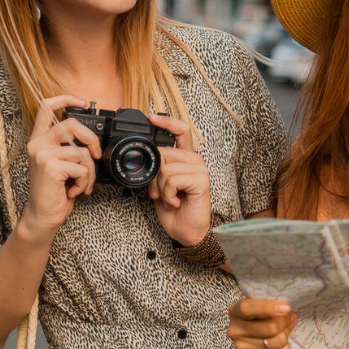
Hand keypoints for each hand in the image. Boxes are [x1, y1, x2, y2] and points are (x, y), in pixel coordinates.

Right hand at [18, 94, 100, 237]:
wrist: (43, 216)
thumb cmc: (55, 191)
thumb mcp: (61, 165)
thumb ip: (69, 148)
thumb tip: (92, 141)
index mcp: (39, 139)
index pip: (46, 107)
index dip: (66, 98)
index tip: (83, 102)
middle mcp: (37, 143)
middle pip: (72, 124)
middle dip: (92, 139)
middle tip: (96, 155)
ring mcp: (42, 154)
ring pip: (82, 151)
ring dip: (90, 172)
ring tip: (81, 184)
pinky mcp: (50, 166)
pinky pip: (81, 167)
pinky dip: (85, 182)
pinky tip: (74, 191)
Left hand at [147, 113, 213, 246]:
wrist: (186, 230)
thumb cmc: (175, 208)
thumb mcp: (160, 184)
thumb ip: (157, 168)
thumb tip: (147, 158)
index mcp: (186, 158)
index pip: (181, 131)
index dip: (167, 121)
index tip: (151, 118)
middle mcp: (195, 160)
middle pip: (164, 152)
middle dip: (154, 175)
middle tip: (159, 192)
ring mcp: (200, 169)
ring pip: (166, 168)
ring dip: (160, 188)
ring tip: (169, 198)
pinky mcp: (201, 180)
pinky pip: (173, 179)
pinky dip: (168, 194)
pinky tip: (175, 202)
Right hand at [227, 298, 296, 348]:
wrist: (257, 338)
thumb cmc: (261, 316)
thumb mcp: (262, 304)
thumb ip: (271, 302)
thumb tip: (286, 310)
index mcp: (235, 312)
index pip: (247, 308)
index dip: (268, 307)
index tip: (286, 308)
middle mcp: (235, 331)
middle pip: (271, 327)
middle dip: (286, 321)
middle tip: (290, 317)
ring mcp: (243, 348)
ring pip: (279, 340)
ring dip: (286, 333)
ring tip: (285, 329)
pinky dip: (285, 348)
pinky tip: (280, 344)